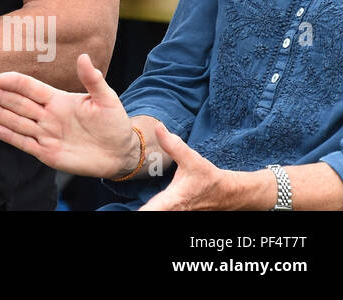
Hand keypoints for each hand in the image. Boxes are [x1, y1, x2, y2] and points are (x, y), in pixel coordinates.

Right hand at [0, 53, 138, 178]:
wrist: (120, 152)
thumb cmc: (114, 123)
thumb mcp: (107, 99)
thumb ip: (93, 80)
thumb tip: (83, 56)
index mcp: (58, 99)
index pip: (31, 88)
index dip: (16, 83)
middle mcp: (47, 115)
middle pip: (19, 104)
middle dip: (0, 96)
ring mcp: (45, 134)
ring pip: (17, 122)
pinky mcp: (47, 153)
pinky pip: (24, 143)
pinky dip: (9, 136)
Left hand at [139, 124, 254, 210]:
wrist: (224, 193)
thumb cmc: (206, 177)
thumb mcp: (193, 160)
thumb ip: (174, 146)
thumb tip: (158, 127)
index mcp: (176, 199)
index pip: (158, 208)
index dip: (146, 211)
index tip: (136, 212)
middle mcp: (173, 211)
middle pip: (153, 214)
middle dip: (140, 213)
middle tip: (118, 212)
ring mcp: (175, 214)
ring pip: (156, 215)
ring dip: (145, 211)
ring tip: (131, 210)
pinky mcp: (174, 213)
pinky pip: (160, 213)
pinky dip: (150, 211)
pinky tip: (140, 209)